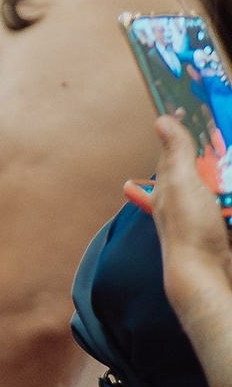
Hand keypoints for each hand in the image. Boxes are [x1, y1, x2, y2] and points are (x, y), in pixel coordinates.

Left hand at [141, 114, 231, 319]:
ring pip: (221, 185)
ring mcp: (208, 212)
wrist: (207, 272)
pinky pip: (227, 204)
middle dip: (220, 159)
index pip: (179, 151)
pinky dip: (229, 198)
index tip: (206, 114)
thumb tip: (161, 120)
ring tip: (225, 190)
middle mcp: (187, 196)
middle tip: (224, 146)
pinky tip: (228, 198)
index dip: (190, 134)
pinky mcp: (223, 225)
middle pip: (208, 168)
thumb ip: (176, 153)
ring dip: (226, 181)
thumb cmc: (189, 228)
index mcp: (170, 183)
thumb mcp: (181, 183)